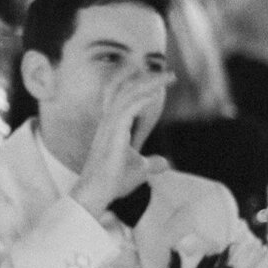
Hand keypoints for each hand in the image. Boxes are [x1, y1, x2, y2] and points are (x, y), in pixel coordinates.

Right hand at [69, 68, 172, 216]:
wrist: (96, 194)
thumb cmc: (112, 182)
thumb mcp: (139, 170)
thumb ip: (152, 163)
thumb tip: (165, 163)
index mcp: (112, 125)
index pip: (124, 95)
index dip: (139, 83)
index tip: (160, 80)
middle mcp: (108, 121)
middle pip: (126, 88)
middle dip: (148, 78)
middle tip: (170, 73)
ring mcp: (109, 126)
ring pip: (128, 94)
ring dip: (149, 83)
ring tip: (169, 77)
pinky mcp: (113, 134)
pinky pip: (128, 109)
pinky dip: (142, 100)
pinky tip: (155, 95)